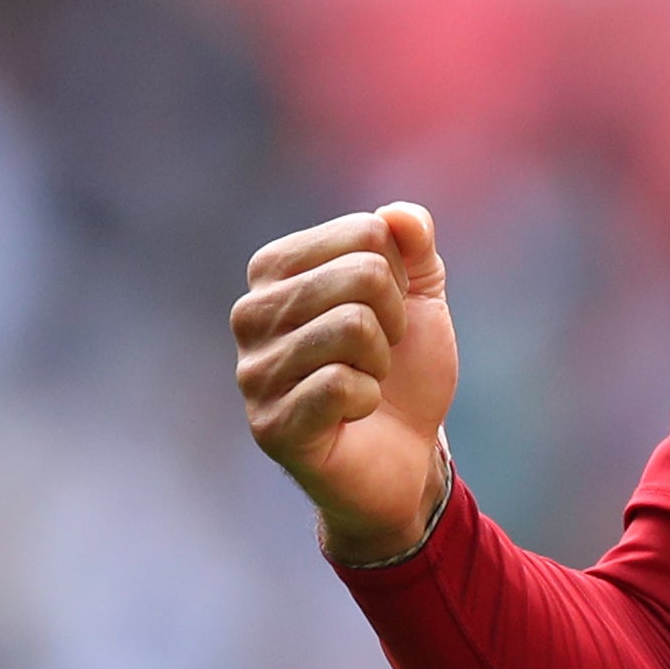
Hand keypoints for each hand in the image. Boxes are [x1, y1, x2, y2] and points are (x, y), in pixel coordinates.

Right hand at [234, 204, 458, 564]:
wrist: (406, 453)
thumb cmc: (402, 371)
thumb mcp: (420, 299)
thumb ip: (413, 246)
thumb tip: (400, 214)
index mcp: (275, 270)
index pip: (364, 233)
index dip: (399, 278)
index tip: (388, 313)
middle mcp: (249, 314)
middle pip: (360, 275)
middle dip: (395, 319)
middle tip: (382, 353)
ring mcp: (253, 370)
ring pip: (351, 327)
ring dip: (381, 360)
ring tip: (366, 380)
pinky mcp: (269, 425)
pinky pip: (340, 384)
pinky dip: (367, 398)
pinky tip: (353, 412)